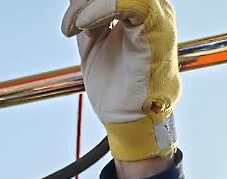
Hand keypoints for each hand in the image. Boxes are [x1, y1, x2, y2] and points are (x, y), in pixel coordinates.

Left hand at [62, 0, 179, 161]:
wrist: (129, 119)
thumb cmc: (118, 89)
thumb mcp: (93, 45)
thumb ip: (87, 19)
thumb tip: (76, 3)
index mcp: (138, 11)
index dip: (84, 1)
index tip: (68, 24)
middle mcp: (152, 10)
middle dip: (86, 1)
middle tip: (70, 23)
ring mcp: (157, 18)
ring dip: (90, 4)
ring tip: (76, 26)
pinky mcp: (157, 30)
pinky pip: (134, 3)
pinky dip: (101, 9)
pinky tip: (86, 25)